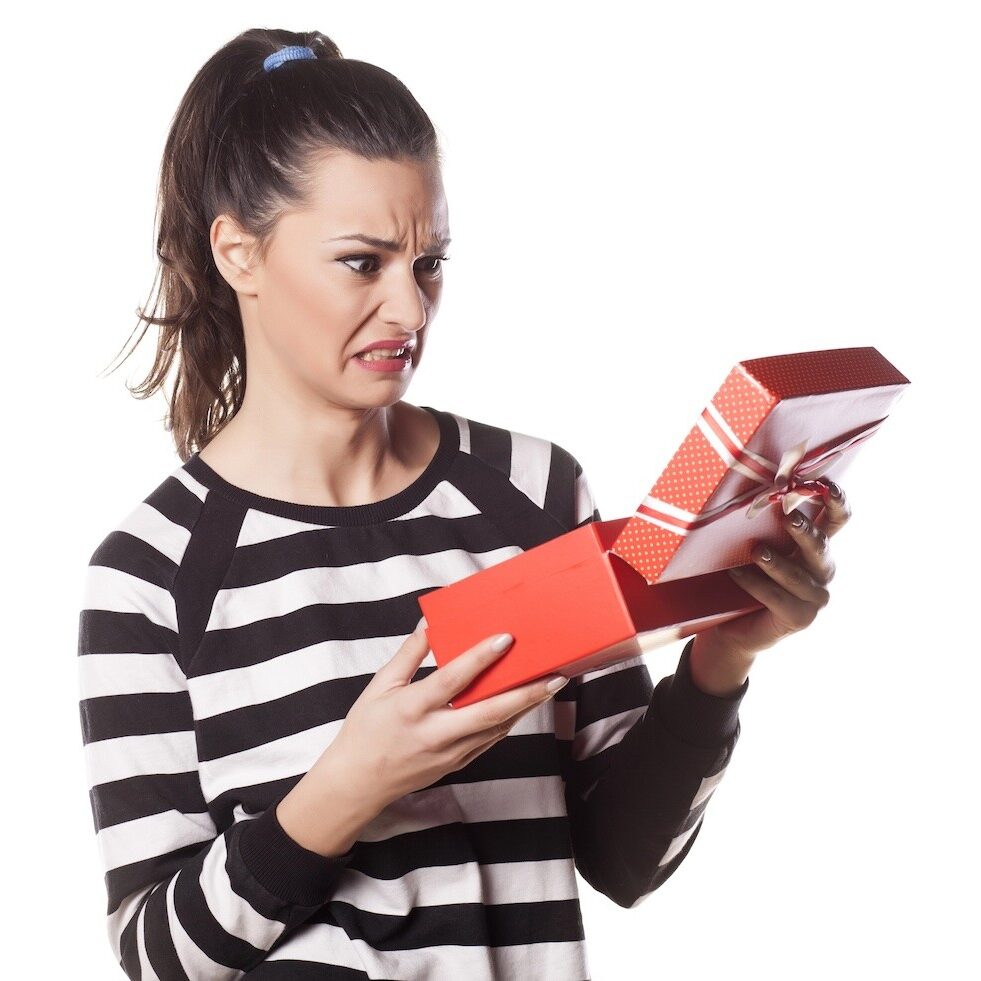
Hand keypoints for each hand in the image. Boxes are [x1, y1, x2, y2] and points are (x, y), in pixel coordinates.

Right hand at [322, 619, 568, 812]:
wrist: (358, 782)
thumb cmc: (366, 730)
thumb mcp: (380, 686)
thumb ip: (409, 654)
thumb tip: (429, 624)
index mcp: (413, 708)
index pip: (454, 680)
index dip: (481, 658)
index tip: (505, 639)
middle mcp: (436, 733)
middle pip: (490, 712)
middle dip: (527, 693)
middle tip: (555, 674)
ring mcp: (450, 753)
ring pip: (497, 727)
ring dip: (526, 706)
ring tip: (549, 684)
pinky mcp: (458, 764)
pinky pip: (490, 740)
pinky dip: (510, 721)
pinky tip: (524, 705)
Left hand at [689, 478, 851, 695]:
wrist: (732, 624)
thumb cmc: (746, 575)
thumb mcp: (758, 544)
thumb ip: (763, 523)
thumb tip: (748, 489)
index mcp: (816, 546)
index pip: (836, 520)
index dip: (836, 502)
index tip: (826, 486)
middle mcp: (822, 570)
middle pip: (821, 546)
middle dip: (805, 531)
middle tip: (788, 517)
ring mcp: (816, 597)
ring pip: (797, 575)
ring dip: (776, 562)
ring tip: (756, 550)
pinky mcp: (801, 618)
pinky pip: (777, 598)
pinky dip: (755, 584)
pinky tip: (736, 574)